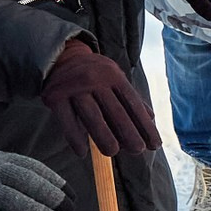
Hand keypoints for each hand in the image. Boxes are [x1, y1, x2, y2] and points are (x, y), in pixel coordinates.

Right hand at [43, 40, 161, 157]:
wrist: (60, 58)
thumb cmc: (94, 75)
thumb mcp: (114, 79)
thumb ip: (130, 98)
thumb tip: (151, 120)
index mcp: (114, 77)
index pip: (133, 104)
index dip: (145, 126)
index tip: (155, 145)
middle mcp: (96, 80)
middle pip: (115, 111)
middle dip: (129, 133)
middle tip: (138, 151)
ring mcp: (75, 88)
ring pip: (92, 117)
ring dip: (104, 137)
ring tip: (112, 152)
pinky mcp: (55, 96)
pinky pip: (67, 121)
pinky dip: (75, 138)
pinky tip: (82, 152)